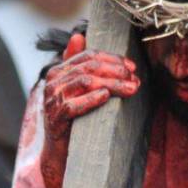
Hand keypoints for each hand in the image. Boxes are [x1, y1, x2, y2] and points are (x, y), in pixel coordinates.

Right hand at [40, 33, 139, 187]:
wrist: (60, 153)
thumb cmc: (73, 119)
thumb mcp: (76, 89)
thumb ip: (77, 64)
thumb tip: (78, 35)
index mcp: (58, 71)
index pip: (88, 56)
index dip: (112, 59)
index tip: (132, 67)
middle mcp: (52, 81)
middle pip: (89, 67)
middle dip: (116, 71)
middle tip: (135, 80)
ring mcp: (52, 99)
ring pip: (86, 82)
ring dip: (112, 84)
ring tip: (131, 89)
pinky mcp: (55, 117)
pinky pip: (74, 104)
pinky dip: (92, 98)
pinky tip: (106, 97)